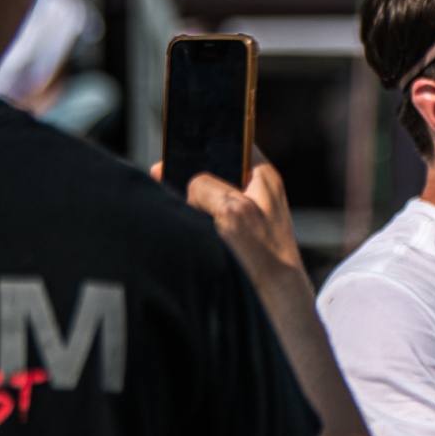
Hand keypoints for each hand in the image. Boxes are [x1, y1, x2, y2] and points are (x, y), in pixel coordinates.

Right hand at [160, 150, 306, 292]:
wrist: (274, 295)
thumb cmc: (261, 252)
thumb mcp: (232, 209)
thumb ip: (207, 187)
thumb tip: (190, 187)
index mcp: (262, 175)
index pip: (232, 141)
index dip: (206, 140)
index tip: (180, 141)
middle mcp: (256, 188)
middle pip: (214, 167)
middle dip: (189, 170)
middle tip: (160, 172)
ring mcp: (246, 209)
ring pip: (208, 192)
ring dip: (189, 196)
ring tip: (165, 196)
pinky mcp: (236, 230)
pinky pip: (208, 213)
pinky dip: (193, 215)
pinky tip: (178, 219)